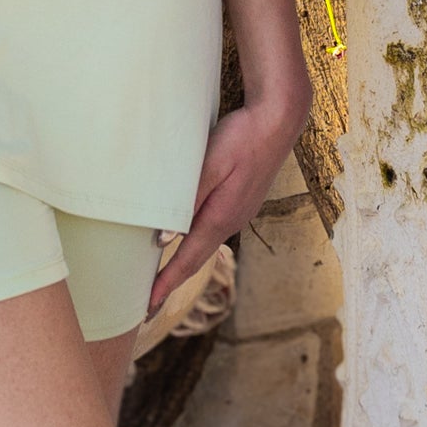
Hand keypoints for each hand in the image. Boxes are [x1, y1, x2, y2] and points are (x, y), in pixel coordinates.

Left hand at [147, 92, 308, 316]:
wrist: (280, 118)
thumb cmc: (242, 137)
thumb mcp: (210, 165)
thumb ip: (187, 200)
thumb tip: (163, 238)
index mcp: (222, 217)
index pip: (187, 260)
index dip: (166, 284)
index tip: (147, 308)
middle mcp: (232, 221)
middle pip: (196, 259)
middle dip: (172, 283)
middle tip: (149, 305)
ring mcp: (240, 212)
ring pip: (205, 245)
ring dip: (184, 264)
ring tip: (164, 279)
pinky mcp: (242, 201)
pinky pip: (213, 230)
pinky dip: (196, 245)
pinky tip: (188, 241)